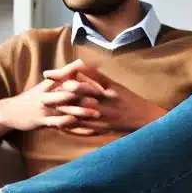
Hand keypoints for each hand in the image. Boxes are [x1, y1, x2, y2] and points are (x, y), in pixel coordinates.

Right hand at [2, 79, 95, 131]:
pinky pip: (56, 123)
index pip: (66, 76)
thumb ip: (63, 75)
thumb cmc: (32, 98)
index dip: (82, 77)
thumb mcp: (46, 85)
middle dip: (84, 93)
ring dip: (80, 111)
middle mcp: (47, 94)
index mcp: (49, 84)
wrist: (10, 112)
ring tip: (95, 113)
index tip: (99, 77)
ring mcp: (44, 108)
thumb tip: (80, 63)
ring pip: (63, 108)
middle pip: (67, 91)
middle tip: (102, 95)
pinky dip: (68, 124)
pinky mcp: (41, 121)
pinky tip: (79, 127)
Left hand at [42, 60, 166, 135]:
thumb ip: (97, 77)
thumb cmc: (131, 101)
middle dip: (60, 89)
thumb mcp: (116, 85)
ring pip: (79, 110)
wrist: (147, 120)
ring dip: (62, 107)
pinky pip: (84, 126)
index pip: (86, 74)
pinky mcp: (104, 127)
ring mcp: (105, 114)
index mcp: (110, 86)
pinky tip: (58, 124)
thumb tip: (78, 66)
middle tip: (44, 88)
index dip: (65, 72)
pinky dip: (70, 125)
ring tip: (48, 105)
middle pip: (80, 91)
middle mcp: (107, 98)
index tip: (48, 74)